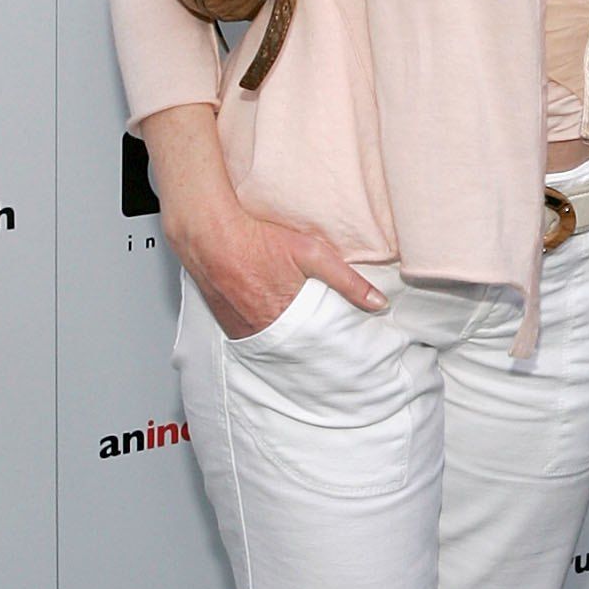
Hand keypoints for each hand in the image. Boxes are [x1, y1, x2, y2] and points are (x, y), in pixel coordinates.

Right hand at [178, 203, 387, 336]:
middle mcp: (263, 327)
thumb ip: (347, 280)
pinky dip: (261, 336)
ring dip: (284, 345)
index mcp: (287, 315)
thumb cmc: (259, 239)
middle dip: (308, 350)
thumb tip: (378, 302)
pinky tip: (269, 328)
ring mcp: (242, 328)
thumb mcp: (312, 253)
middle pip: (294, 349)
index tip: (342, 354)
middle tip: (323, 353)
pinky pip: (249, 339)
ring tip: (298, 341)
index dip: (329, 349)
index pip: (317, 344)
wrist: (210, 234)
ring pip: (270, 346)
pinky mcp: (226, 324)